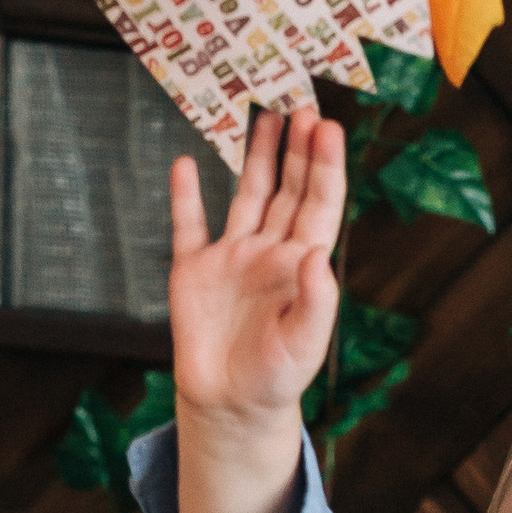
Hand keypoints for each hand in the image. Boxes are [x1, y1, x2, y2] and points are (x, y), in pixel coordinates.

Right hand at [169, 106, 343, 424]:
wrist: (230, 406)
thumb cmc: (276, 379)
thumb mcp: (304, 344)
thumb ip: (316, 300)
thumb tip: (318, 253)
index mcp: (301, 266)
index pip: (319, 205)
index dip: (324, 165)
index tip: (325, 127)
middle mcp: (269, 253)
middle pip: (288, 189)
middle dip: (296, 149)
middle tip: (301, 106)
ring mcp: (232, 259)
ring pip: (247, 195)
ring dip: (256, 157)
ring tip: (263, 115)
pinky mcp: (193, 272)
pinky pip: (188, 226)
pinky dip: (186, 196)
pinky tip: (186, 163)